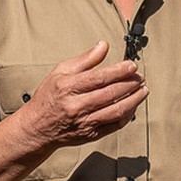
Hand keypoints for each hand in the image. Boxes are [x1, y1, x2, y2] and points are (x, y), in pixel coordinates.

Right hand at [24, 40, 148, 147]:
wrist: (37, 127)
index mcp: (67, 87)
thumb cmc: (49, 96)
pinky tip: (133, 105)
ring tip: (143, 90)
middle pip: (111, 94)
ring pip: (116, 110)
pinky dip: (127, 115)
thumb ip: (85, 59)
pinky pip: (115, 125)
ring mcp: (85, 122)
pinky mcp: (91, 135)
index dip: (119, 71)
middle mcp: (76, 106)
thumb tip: (103, 45)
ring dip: (134, 99)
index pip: (99, 78)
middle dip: (130, 84)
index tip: (132, 65)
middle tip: (140, 76)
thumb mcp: (60, 71)